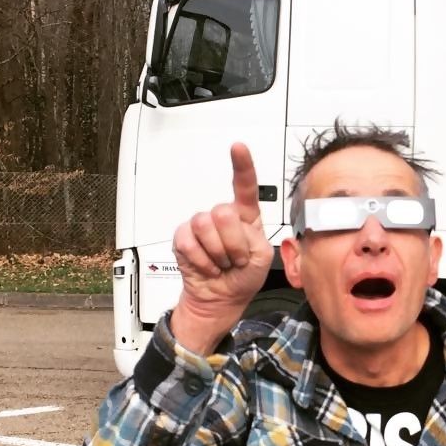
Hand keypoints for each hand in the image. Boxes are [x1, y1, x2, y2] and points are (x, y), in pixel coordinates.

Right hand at [170, 143, 273, 352]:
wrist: (221, 297)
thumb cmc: (245, 276)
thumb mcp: (262, 257)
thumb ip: (253, 237)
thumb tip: (234, 228)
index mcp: (246, 216)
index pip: (245, 187)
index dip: (242, 166)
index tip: (238, 148)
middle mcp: (223, 216)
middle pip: (223, 213)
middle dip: (233, 243)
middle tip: (236, 258)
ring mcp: (201, 225)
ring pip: (205, 227)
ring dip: (218, 253)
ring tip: (222, 262)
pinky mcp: (183, 237)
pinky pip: (189, 243)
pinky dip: (203, 261)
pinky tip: (208, 266)